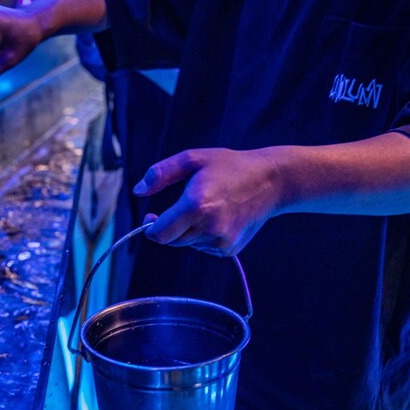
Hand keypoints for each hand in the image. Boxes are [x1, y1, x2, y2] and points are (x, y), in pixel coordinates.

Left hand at [132, 148, 284, 255]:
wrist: (271, 181)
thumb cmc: (230, 166)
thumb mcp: (192, 159)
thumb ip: (160, 174)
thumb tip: (138, 191)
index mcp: (196, 206)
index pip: (159, 234)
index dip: (150, 227)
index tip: (151, 216)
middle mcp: (209, 228)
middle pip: (171, 241)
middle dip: (168, 227)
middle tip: (179, 208)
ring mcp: (221, 241)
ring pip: (188, 244)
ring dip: (188, 230)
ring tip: (207, 207)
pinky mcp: (230, 249)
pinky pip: (204, 247)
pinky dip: (204, 235)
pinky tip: (219, 217)